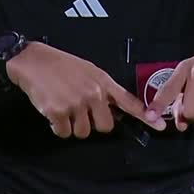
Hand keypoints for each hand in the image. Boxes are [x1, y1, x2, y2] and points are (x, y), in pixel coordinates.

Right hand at [7, 42, 166, 137]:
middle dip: (92, 124)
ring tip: (63, 107)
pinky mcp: (58, 112)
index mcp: (102, 82)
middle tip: (79, 111)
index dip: (144, 116)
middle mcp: (93, 93)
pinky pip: (64, 133)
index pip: (128, 101)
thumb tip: (113, 109)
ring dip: (72, 126)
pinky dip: (57, 127)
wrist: (33, 61)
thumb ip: (103, 89)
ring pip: (83, 132)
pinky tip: (52, 112)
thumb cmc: (60, 65)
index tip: (161, 126)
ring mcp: (76, 103)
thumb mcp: (89, 71)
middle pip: (105, 127)